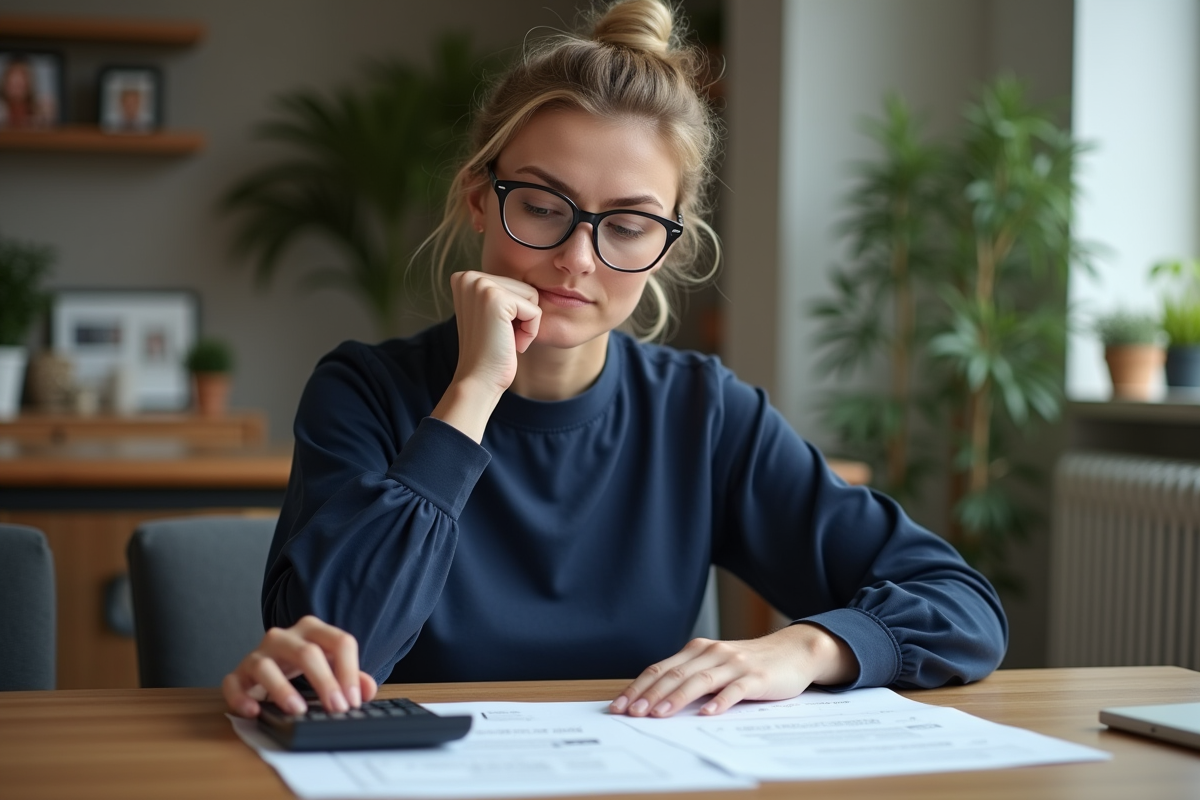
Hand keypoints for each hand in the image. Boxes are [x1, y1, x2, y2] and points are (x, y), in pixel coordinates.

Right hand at [222, 615, 378, 717]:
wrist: (267, 668)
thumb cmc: (303, 666)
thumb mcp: (331, 668)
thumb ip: (351, 677)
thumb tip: (367, 690)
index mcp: (313, 630)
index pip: (339, 642)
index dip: (350, 671)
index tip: (354, 700)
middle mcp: (284, 637)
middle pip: (307, 652)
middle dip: (325, 681)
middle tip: (337, 708)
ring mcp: (258, 654)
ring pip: (265, 665)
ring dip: (282, 689)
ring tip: (298, 710)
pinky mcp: (238, 674)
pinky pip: (233, 683)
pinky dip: (240, 697)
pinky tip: (254, 711)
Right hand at [449, 270, 540, 394]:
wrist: (478, 380)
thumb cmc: (490, 352)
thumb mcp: (490, 314)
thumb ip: (502, 293)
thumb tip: (529, 277)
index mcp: (465, 278)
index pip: (514, 285)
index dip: (513, 313)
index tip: (494, 330)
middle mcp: (469, 277)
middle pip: (525, 287)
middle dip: (521, 317)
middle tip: (500, 337)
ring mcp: (481, 286)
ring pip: (532, 296)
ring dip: (526, 324)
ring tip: (504, 339)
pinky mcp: (496, 299)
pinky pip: (535, 311)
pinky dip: (530, 332)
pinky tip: (510, 344)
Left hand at [609, 623, 857, 717]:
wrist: (793, 652)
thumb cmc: (749, 664)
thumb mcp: (716, 665)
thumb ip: (691, 677)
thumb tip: (655, 701)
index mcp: (698, 650)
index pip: (660, 669)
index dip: (638, 687)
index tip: (619, 705)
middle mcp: (713, 653)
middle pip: (674, 674)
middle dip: (649, 695)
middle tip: (631, 713)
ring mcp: (734, 664)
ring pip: (699, 681)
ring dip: (677, 698)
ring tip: (659, 715)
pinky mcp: (756, 678)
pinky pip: (735, 690)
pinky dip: (720, 702)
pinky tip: (708, 714)